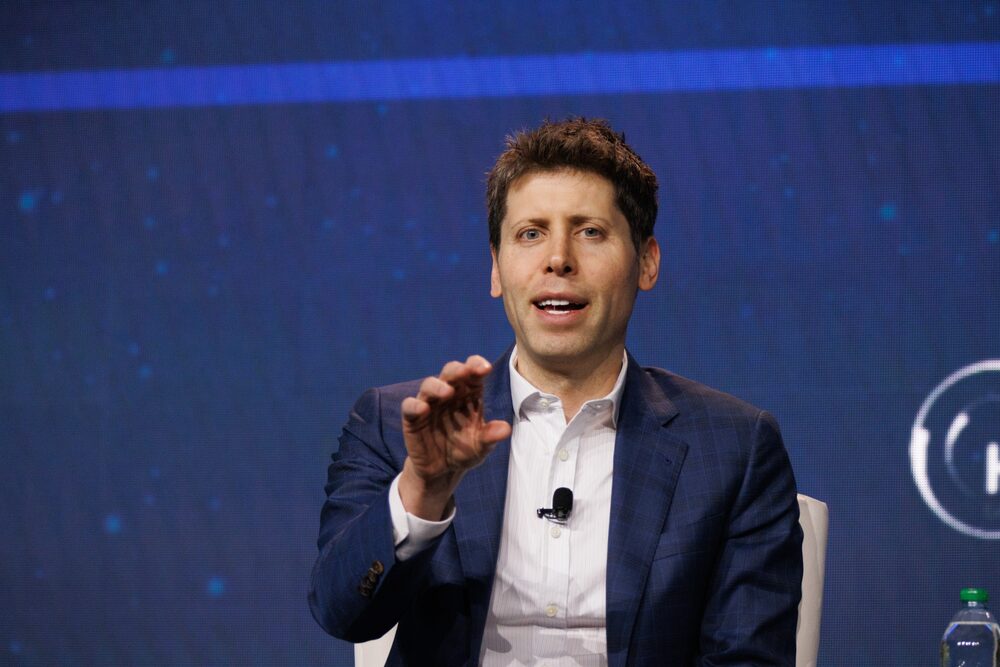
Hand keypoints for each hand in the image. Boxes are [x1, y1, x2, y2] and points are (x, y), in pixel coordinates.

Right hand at [398, 355, 511, 519]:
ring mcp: (429, 404)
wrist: (442, 472)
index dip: (477, 365)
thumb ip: (491, 437)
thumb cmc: (464, 451)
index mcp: (469, 394)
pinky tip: (423, 409)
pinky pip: (410, 406)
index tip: (486, 368)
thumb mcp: (481, 447)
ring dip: (438, 386)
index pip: (473, 372)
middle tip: (466, 371)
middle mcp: (449, 394)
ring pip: (429, 384)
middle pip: (451, 372)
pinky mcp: (413, 418)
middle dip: (458, 369)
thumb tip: (506, 429)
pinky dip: (415, 405)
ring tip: (448, 392)